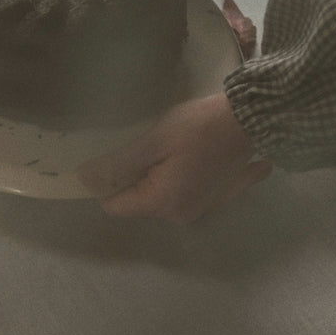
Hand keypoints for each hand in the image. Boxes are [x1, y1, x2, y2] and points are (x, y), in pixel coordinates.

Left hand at [77, 93, 271, 222]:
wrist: (251, 119)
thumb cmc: (199, 127)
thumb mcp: (153, 141)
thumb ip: (118, 164)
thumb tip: (84, 178)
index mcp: (163, 204)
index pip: (115, 206)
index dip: (106, 183)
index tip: (111, 157)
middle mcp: (181, 215)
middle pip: (139, 200)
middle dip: (133, 176)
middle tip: (145, 145)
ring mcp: (200, 208)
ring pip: (160, 195)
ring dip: (156, 173)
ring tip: (167, 146)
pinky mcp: (215, 197)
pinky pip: (183, 190)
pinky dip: (178, 175)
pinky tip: (187, 154)